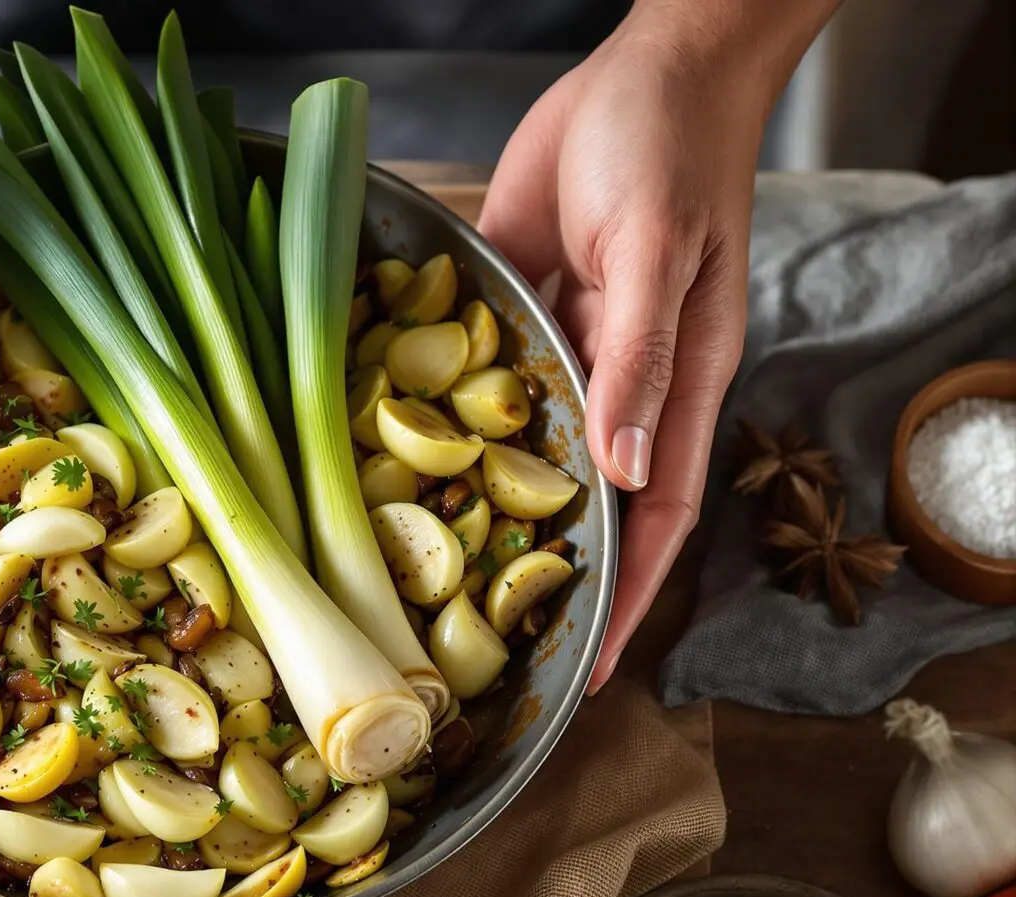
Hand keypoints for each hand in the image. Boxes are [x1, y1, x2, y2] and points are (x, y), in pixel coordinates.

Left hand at [479, 13, 790, 692]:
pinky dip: (432, 419)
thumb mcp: (655, 253)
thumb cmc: (671, 154)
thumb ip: (638, 359)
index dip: (625, 600)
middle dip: (537, 575)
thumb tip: (626, 471)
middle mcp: (612, 385)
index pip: (653, 519)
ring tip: (413, 577)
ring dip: (474, 508)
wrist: (641, 68)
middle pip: (576, 503)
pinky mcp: (504, 313)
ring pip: (512, 452)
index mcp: (671, 385)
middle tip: (478, 646)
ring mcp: (554, 352)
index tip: (589, 672)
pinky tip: (382, 461)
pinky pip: (466, 381)